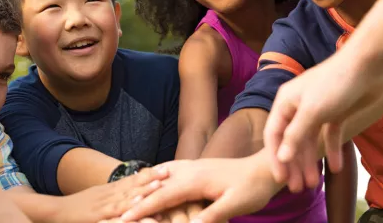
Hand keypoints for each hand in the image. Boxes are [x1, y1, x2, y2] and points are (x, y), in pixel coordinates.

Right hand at [53, 166, 167, 222]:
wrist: (54, 210)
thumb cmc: (76, 209)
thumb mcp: (96, 200)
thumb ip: (112, 199)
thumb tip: (131, 197)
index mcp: (108, 191)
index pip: (131, 180)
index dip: (148, 174)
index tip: (164, 168)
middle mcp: (107, 194)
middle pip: (132, 184)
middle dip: (151, 178)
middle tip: (169, 171)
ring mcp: (102, 204)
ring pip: (126, 196)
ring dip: (142, 190)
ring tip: (159, 184)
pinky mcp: (97, 215)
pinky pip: (114, 210)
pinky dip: (126, 206)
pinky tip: (136, 202)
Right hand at [120, 151, 281, 222]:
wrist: (265, 168)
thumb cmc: (253, 188)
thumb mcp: (234, 204)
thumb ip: (212, 214)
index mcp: (194, 180)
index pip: (161, 198)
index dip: (141, 210)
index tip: (123, 219)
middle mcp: (189, 170)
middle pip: (155, 187)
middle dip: (136, 199)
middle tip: (117, 213)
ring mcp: (193, 166)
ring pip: (161, 177)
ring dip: (145, 187)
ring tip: (129, 197)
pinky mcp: (198, 167)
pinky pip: (171, 171)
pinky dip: (158, 177)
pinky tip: (155, 179)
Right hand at [263, 51, 382, 190]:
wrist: (368, 65)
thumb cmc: (335, 83)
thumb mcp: (313, 111)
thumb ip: (295, 135)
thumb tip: (281, 157)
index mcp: (285, 103)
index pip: (274, 135)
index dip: (276, 158)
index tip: (280, 180)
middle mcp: (297, 107)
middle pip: (291, 141)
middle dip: (294, 165)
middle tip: (297, 189)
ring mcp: (317, 110)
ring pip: (310, 141)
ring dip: (311, 162)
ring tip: (314, 184)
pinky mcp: (336, 113)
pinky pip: (330, 136)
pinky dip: (332, 150)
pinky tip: (336, 168)